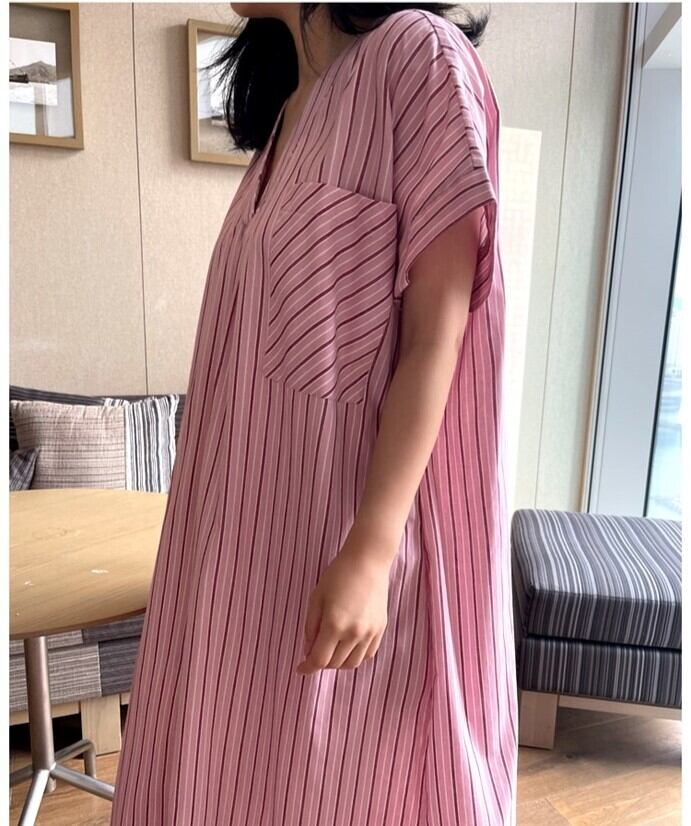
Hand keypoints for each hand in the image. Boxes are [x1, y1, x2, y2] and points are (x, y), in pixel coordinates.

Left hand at [295, 530, 393, 674]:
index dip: (307, 667)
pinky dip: (355, 657)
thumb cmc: (338, 575)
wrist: (367, 561)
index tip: (300, 668)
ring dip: (338, 663)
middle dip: (321, 662)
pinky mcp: (380, 628)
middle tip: (314, 651)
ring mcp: (370, 632)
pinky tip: (347, 647)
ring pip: (352, 664)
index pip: (319, 660)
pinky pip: (367, 654)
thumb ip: (310, 626)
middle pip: (334, 664)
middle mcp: (354, 633)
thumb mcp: (316, 598)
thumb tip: (309, 649)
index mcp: (334, 624)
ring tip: (331, 650)